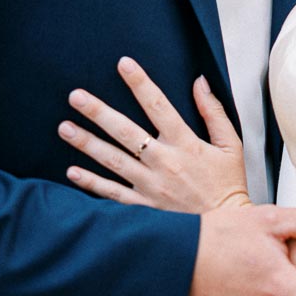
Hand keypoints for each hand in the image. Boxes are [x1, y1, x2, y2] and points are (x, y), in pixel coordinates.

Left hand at [59, 58, 249, 213]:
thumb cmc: (227, 186)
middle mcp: (164, 163)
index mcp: (185, 144)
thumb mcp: (230, 145)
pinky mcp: (144, 207)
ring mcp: (150, 187)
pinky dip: (91, 183)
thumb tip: (200, 82)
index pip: (159, 106)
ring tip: (65, 128)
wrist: (225, 231)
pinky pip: (112, 194)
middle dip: (99, 112)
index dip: (140, 83)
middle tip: (76, 96)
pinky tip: (72, 171)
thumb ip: (213, 112)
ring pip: (112, 161)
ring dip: (87, 143)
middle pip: (125, 132)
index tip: (124, 64)